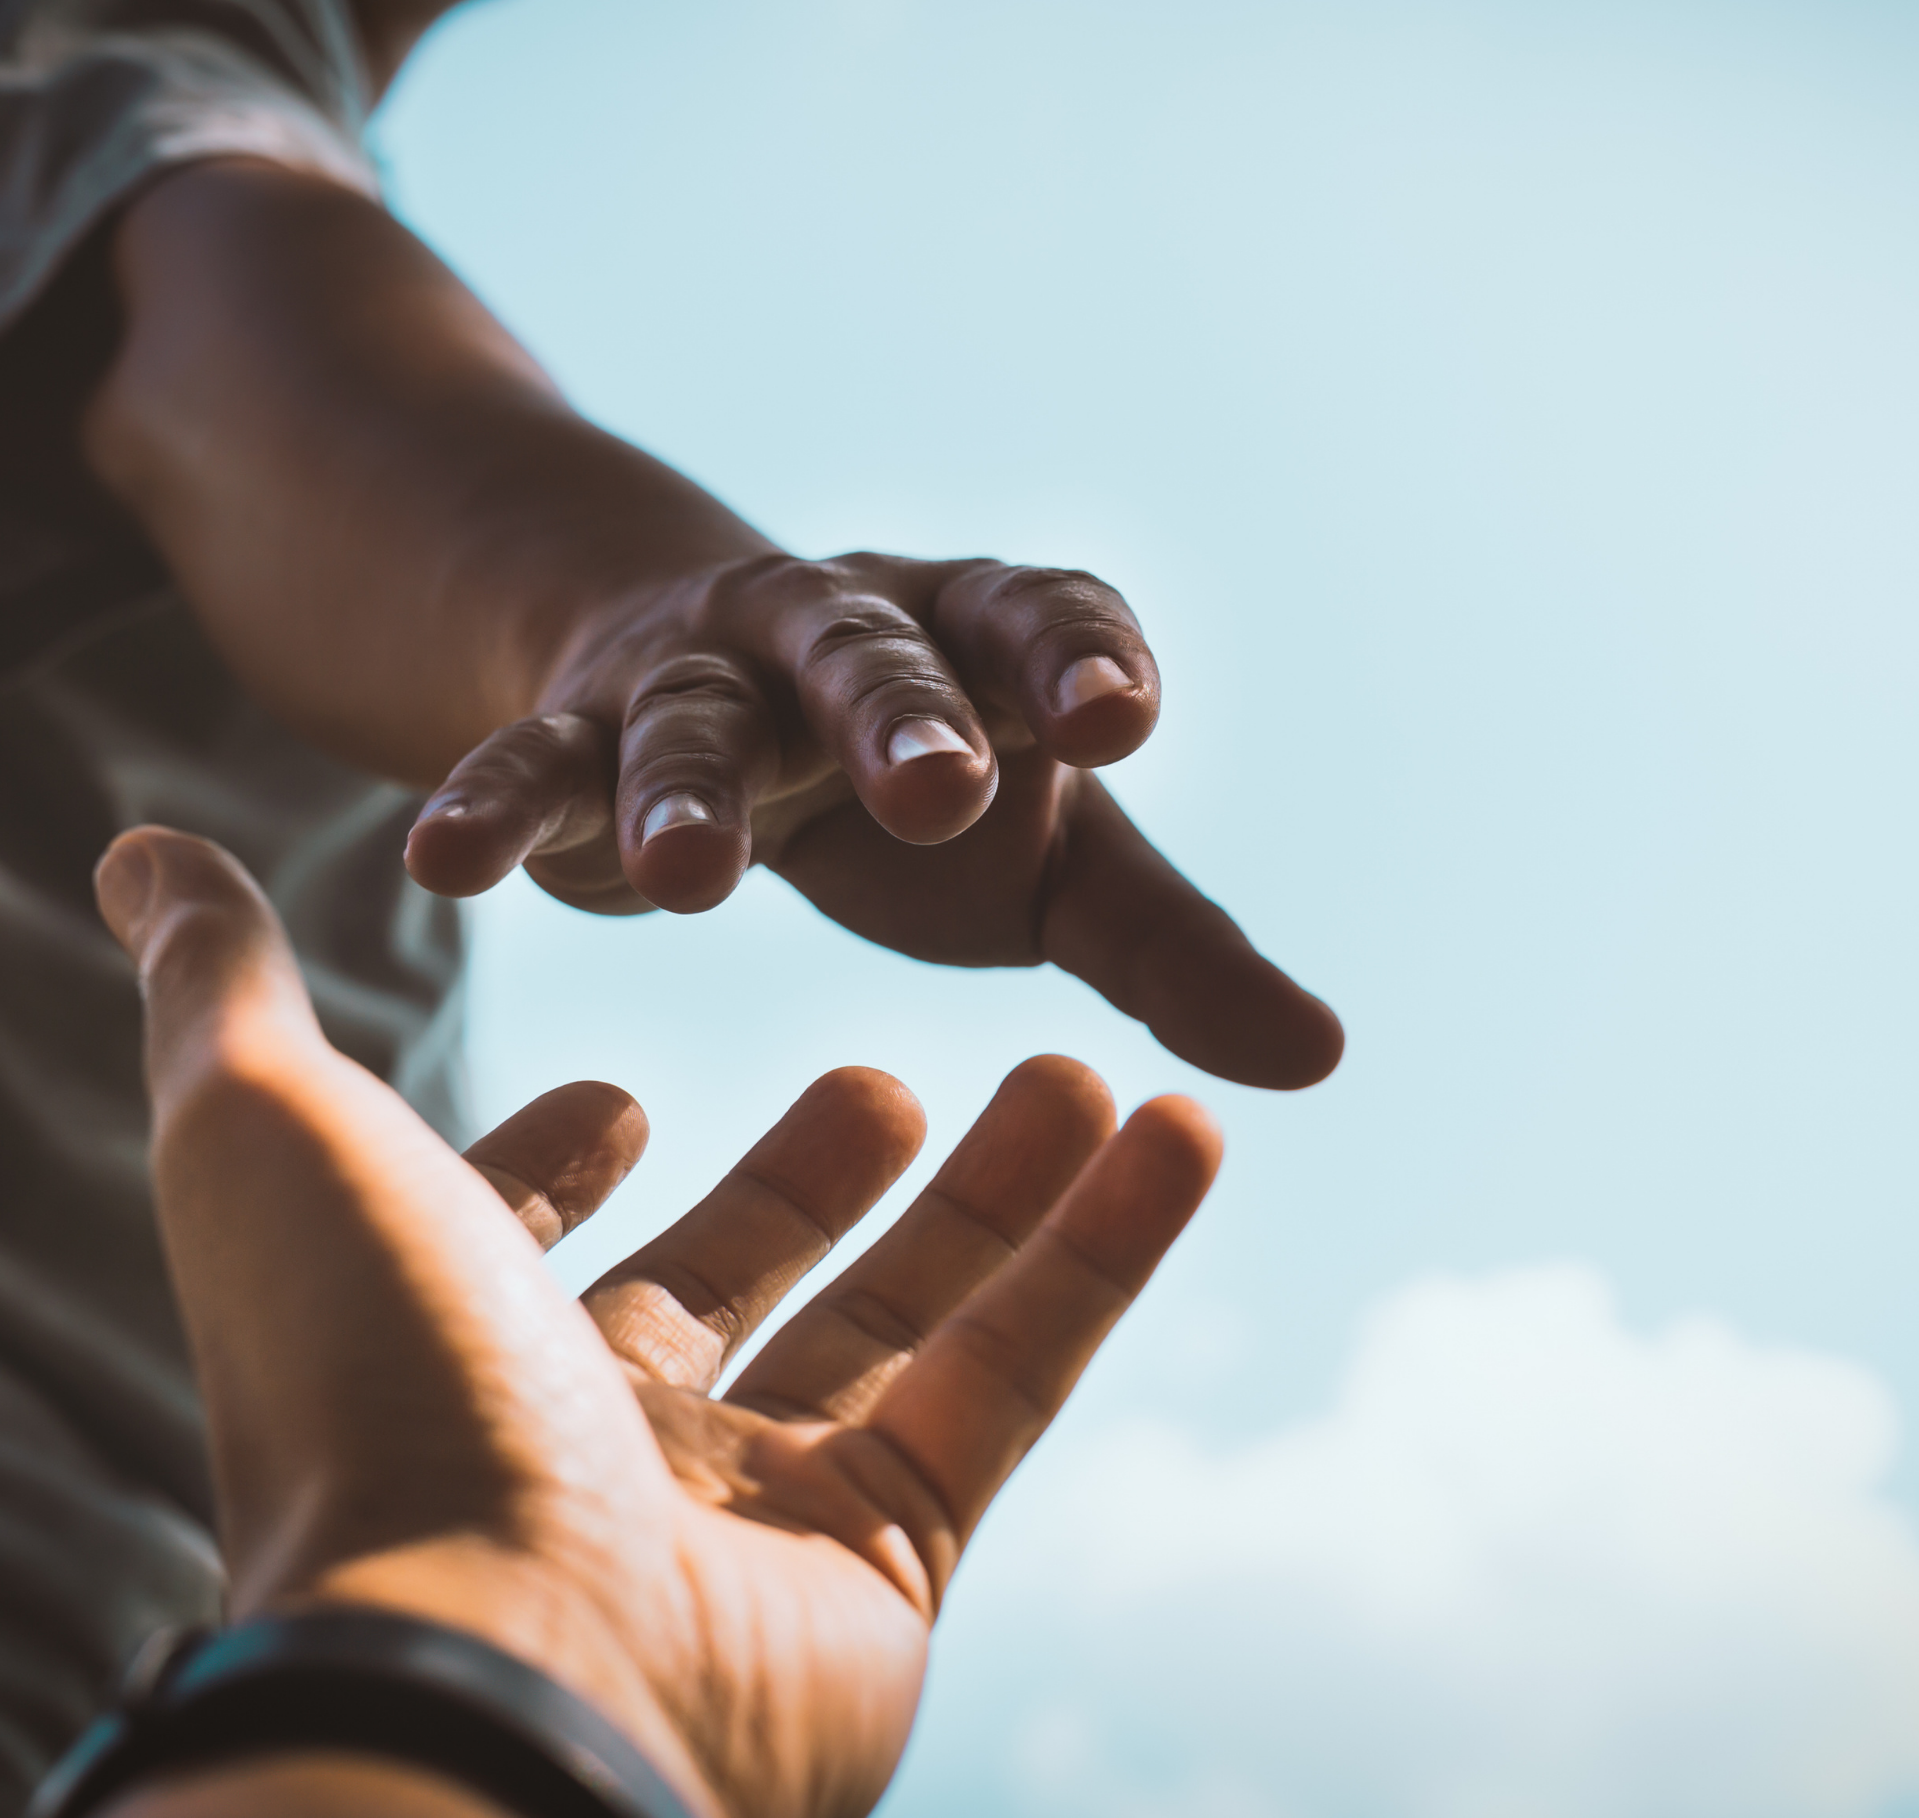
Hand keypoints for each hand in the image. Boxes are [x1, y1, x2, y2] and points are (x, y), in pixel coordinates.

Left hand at [96, 826, 1221, 1817]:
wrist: (497, 1669)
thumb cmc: (371, 1388)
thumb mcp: (276, 1133)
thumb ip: (223, 986)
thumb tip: (143, 847)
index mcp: (461, 1338)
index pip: (523, 1242)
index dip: (565, 1166)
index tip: (625, 1095)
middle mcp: (601, 1433)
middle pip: (744, 1271)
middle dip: (819, 1172)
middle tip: (889, 1076)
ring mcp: (754, 1506)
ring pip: (910, 1319)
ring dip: (1005, 1194)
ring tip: (1085, 1069)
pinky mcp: (891, 1560)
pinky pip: (1017, 1380)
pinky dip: (1107, 1255)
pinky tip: (1177, 1133)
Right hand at [404, 550, 1341, 1088]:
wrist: (720, 688)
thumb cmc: (926, 787)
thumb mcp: (1057, 863)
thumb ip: (1172, 949)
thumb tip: (1323, 1060)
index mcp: (981, 647)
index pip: (1042, 623)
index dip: (1080, 660)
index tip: (1121, 717)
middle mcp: (844, 639)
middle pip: (875, 659)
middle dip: (903, 716)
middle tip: (940, 789)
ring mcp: (704, 678)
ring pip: (693, 718)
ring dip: (685, 786)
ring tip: (686, 881)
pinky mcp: (582, 728)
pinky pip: (532, 761)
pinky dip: (494, 804)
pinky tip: (442, 859)